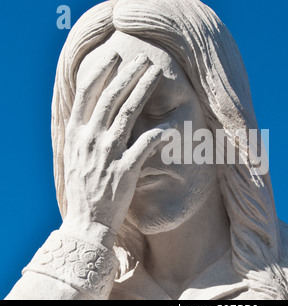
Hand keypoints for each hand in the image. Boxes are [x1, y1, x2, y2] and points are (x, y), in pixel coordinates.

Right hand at [60, 50, 173, 247]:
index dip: (101, 73)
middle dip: (128, 74)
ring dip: (143, 90)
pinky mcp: (125, 171)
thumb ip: (83, 133)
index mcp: (76, 134)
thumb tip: (95, 111)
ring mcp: (107, 155)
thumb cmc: (84, 188)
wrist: (86, 222)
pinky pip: (144, 146)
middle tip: (144, 59)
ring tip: (155, 74)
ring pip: (127, 114)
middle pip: (110, 98)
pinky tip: (169, 124)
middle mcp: (90, 140)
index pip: (87, 95)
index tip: (114, 57)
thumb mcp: (75, 156)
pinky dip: (156, 133)